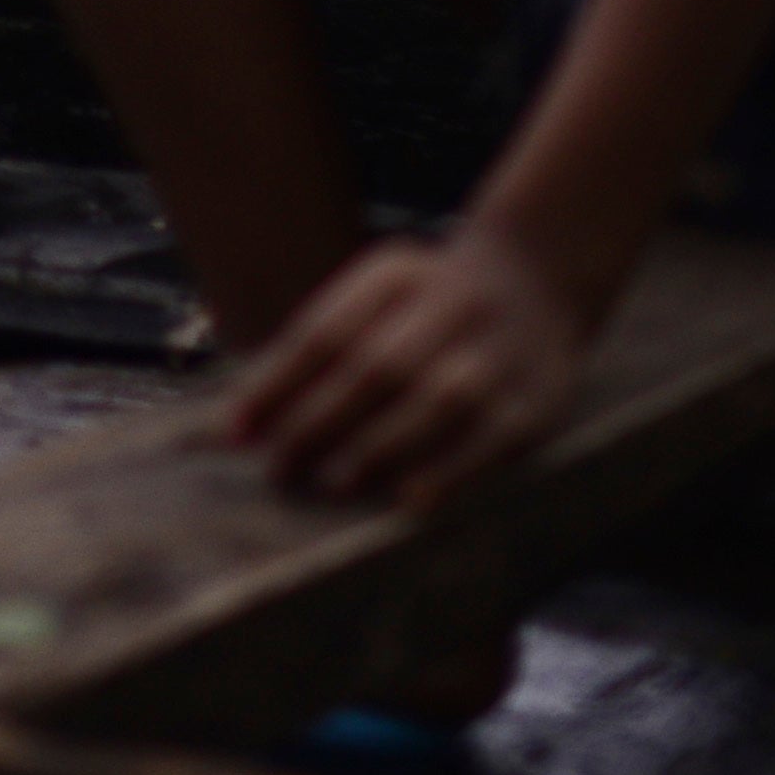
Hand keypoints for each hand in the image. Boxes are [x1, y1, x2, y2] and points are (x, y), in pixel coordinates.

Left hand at [223, 215, 602, 507]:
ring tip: (334, 484)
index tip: (234, 434)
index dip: (275, 385)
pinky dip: (448, 472)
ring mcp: (497, 353)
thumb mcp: (376, 296)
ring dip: (379, 448)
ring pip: (433, 402)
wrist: (540, 273)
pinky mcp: (536, 402)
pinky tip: (410, 501)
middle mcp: (449, 305)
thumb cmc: (431, 304)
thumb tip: (235, 427)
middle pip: (376, 366)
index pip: (325, 332)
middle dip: (320, 422)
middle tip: (280, 469)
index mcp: (394, 276)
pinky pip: (489, 442)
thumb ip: (312, 352)